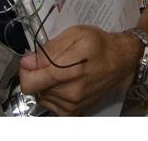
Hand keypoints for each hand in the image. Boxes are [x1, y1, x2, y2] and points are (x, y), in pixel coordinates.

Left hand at [18, 25, 137, 114]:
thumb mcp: (74, 35)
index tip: (32, 61)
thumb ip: (48, 50)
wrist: (122, 61)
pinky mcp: (74, 112)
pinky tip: (65, 83)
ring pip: (42, 97)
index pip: (28, 83)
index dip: (25, 70)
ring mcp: (72, 105)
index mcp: (67, 72)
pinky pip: (51, 105)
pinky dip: (53, 95)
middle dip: (38, 75)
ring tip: (62, 72)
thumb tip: (27, 62)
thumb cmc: (99, 44)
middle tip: (52, 63)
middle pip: (34, 89)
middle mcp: (69, 93)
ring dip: (46, 85)